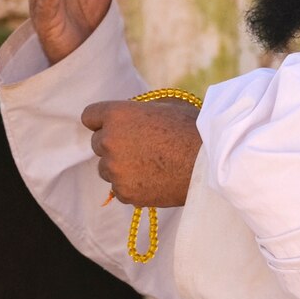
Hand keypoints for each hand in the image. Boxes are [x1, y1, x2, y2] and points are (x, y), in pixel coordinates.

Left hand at [80, 99, 200, 207]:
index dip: (101, 121)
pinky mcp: (125, 192)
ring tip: (149, 164)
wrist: (210, 163)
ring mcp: (115, 169)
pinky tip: (153, 179)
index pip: (89, 116)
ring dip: (120, 167)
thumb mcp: (162, 106)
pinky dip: (131, 186)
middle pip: (97, 144)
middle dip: (113, 144)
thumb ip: (137, 111)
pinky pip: (118, 189)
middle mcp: (110, 141)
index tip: (111, 126)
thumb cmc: (191, 129)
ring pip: (106, 168)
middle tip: (139, 147)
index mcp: (117, 114)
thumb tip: (128, 116)